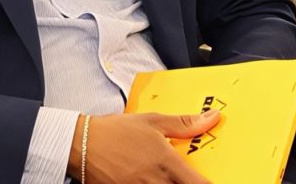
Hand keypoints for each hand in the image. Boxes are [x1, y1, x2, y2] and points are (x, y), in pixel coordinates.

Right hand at [68, 110, 220, 183]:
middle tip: (186, 176)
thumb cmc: (116, 131)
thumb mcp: (152, 121)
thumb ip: (184, 124)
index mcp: (166, 162)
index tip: (212, 181)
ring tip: (166, 177)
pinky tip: (152, 180)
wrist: (82, 145)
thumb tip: (212, 118)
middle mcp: (156, 182)